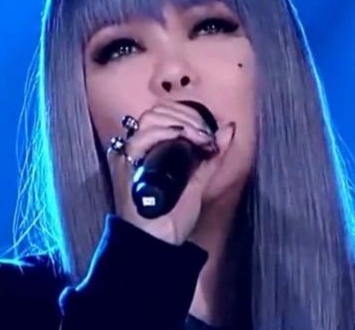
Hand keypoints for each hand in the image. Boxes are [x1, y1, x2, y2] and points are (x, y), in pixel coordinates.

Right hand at [107, 100, 235, 244]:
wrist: (157, 243)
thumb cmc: (173, 215)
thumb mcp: (199, 181)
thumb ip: (213, 156)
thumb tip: (229, 128)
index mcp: (151, 148)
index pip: (164, 113)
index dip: (188, 113)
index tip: (209, 130)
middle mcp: (136, 148)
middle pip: (156, 112)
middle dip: (186, 116)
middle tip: (205, 135)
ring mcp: (128, 156)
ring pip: (150, 120)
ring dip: (180, 123)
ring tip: (199, 139)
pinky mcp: (125, 167)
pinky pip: (140, 140)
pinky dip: (164, 133)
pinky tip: (182, 139)